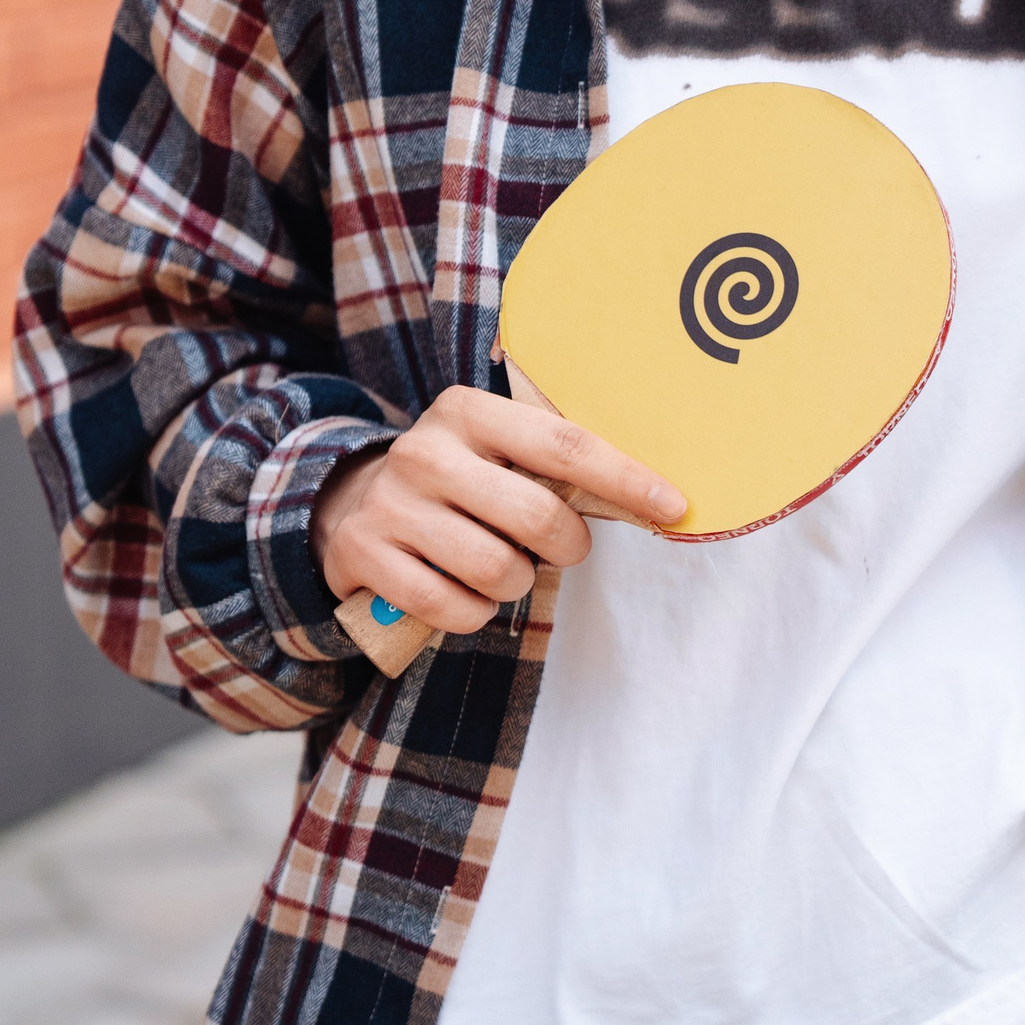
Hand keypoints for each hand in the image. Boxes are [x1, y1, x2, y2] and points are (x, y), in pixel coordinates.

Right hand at [310, 386, 686, 636]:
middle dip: (568, 546)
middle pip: (537, 516)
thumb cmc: (460, 481)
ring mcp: (390, 505)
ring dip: (517, 582)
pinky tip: (465, 592)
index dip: (625, 479)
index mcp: (468, 411)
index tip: (674, 506)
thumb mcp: (497, 451)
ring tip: (502, 565)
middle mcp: (425, 451)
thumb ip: (557, 464)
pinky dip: (475, 613)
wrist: (350, 505)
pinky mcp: (365, 556)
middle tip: (564, 547)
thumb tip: (653, 497)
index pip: (565, 445)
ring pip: (497, 570)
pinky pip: (452, 608)